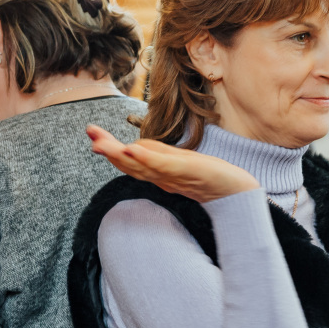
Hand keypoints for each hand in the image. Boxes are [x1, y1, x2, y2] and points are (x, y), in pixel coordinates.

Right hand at [89, 125, 259, 202]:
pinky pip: (164, 166)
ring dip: (120, 154)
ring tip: (102, 144)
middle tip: (90, 136)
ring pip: (142, 166)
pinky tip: (133, 148)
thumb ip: (157, 156)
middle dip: (108, 150)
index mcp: (158, 174)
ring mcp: (174, 176)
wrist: (238, 193)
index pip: (130, 161)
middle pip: (130, 164)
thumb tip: (134, 147)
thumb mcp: (179, 164)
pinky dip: (147, 158)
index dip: (110, 150)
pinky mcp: (188, 172)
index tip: (91, 134)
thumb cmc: (210, 178)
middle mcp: (162, 177)